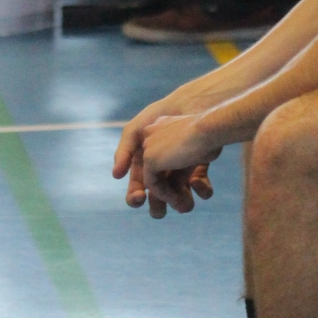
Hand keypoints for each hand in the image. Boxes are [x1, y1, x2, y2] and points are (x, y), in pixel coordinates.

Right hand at [113, 102, 217, 218]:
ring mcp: (182, 172)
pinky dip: (201, 190)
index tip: (140, 196)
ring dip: (182, 203)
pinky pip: (201, 188)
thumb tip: (116, 175)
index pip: (137, 189)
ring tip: (185, 204)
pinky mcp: (200, 169)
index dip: (135, 197)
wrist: (194, 106)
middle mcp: (163, 172)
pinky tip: (197, 181)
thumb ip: (123, 151)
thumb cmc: (162, 116)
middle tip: (161, 211)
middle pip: (158, 200)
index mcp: (145, 166)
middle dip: (158, 208)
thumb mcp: (136, 130)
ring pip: (180, 198)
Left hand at [142, 116, 220, 213]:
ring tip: (181, 204)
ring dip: (165, 194)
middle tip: (180, 200)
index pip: (161, 153)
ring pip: (152, 177)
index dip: (171, 171)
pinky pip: (153, 184)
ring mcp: (148, 146)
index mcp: (163, 126)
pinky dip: (165, 195)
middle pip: (154, 166)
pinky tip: (178, 199)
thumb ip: (184, 164)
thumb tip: (185, 183)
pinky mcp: (149, 158)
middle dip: (165, 186)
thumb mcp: (195, 150)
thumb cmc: (211, 136)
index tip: (189, 183)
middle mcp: (151, 133)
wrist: (210, 128)